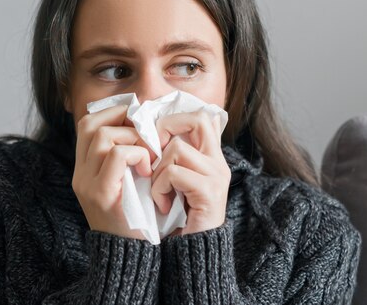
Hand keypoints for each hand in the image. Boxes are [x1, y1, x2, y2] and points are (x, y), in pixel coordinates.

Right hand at [71, 105, 153, 239]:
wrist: (130, 258)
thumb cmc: (137, 218)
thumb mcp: (128, 183)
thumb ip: (128, 158)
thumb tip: (145, 123)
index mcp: (85, 169)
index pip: (87, 123)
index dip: (113, 113)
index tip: (137, 119)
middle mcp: (80, 175)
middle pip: (90, 124)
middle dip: (122, 119)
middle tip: (145, 131)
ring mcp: (87, 184)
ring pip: (102, 136)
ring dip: (132, 138)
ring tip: (148, 153)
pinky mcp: (101, 195)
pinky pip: (116, 156)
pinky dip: (136, 154)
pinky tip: (147, 168)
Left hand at [151, 111, 229, 234]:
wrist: (193, 252)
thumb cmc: (178, 216)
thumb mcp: (175, 181)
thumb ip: (171, 157)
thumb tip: (148, 131)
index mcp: (211, 156)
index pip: (202, 115)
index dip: (173, 119)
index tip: (156, 141)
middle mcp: (218, 161)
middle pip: (199, 118)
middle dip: (167, 128)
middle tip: (153, 152)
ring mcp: (216, 176)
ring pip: (177, 149)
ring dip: (157, 171)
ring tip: (158, 191)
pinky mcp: (209, 192)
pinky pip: (174, 174)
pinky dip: (159, 188)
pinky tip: (163, 204)